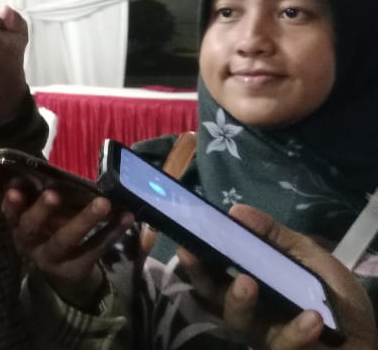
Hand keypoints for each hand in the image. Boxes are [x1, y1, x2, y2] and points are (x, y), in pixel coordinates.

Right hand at [2, 186, 133, 310]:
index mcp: (18, 227)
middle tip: (54, 194)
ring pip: (65, 240)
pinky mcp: (76, 267)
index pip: (10, 214)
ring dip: (84, 220)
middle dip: (41, 210)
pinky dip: (111, 232)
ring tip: (104, 203)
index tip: (15, 189)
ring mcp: (53, 258)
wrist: (64, 274)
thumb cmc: (50, 231)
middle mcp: (30, 244)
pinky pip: (94, 248)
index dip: (11, 204)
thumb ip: (37, 197)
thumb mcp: (40, 217)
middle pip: (31, 228)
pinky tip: (125, 217)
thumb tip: (42, 166)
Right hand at [175, 204, 374, 349]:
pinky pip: (287, 347)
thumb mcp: (308, 257)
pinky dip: (297, 332)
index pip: (215, 278)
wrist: (366, 334)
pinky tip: (311, 319)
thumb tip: (236, 210)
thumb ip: (275, 236)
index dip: (197, 265)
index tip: (185, 247)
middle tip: (201, 259)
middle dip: (206, 282)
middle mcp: (252, 315)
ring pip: (243, 326)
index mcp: (251, 290)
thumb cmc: (334, 296)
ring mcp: (269, 338)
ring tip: (248, 284)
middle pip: (217, 302)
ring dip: (241, 304)